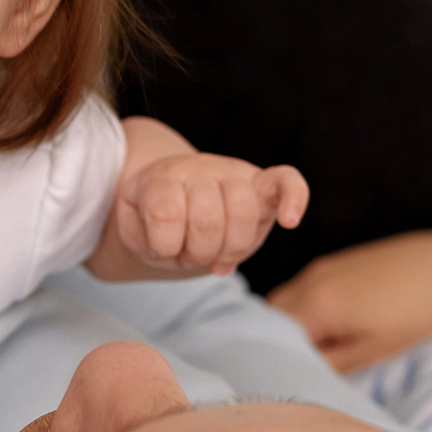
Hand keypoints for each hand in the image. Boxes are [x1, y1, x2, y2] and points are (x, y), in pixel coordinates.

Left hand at [113, 154, 309, 275]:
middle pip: (208, 219)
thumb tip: (212, 262)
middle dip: (200, 252)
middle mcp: (200, 169)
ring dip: (231, 248)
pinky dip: (293, 199)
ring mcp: (233, 173)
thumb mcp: (137, 232)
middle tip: (193, 253)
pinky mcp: (263, 184)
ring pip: (243, 212)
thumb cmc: (156, 221)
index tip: (163, 248)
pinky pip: (287, 181)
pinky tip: (289, 220)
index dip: (164, 244)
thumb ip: (149, 242)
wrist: (175, 192)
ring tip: (219, 253)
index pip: (166, 214)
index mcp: (163, 178)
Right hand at [268, 229, 431, 372]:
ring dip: (296, 324)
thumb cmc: (423, 315)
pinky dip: (311, 308)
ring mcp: (328, 265)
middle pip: (272, 315)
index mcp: (317, 303)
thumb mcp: (375, 352)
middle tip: (305, 366)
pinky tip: (341, 324)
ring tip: (326, 348)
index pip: (270, 336)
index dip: (277, 360)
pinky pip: (310, 287)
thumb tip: (296, 372)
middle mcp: (312, 278)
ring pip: (289, 299)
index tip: (290, 377)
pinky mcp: (345, 260)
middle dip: (279, 341)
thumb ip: (328, 364)